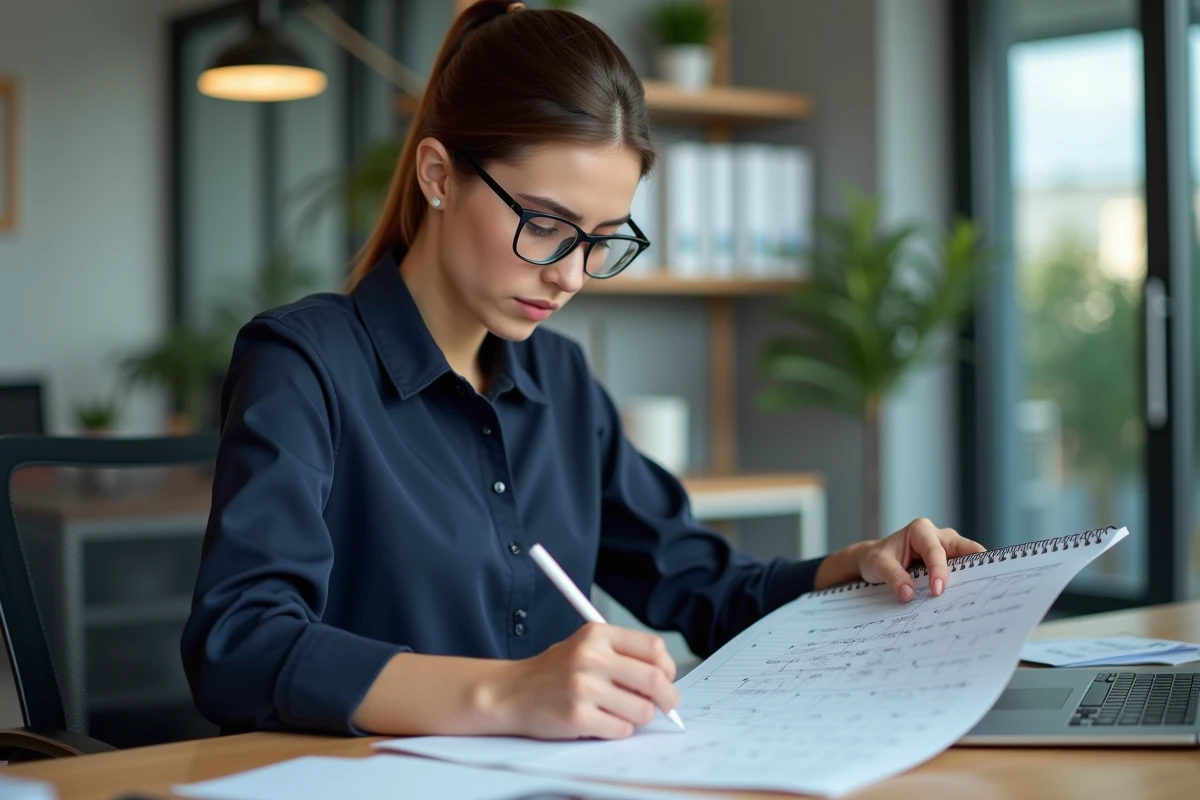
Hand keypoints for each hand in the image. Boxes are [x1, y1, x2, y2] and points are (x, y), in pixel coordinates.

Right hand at [493, 622, 679, 739]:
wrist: (509, 692)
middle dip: (667, 698)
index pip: (653, 647)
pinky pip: (622, 729)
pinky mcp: (578, 716)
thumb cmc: (552, 672)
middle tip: (666, 705)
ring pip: (642, 710)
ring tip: (618, 711)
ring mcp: (584, 687)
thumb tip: (665, 679)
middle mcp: (591, 657)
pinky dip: (618, 730)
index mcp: (596, 634)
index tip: (667, 678)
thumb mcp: (585, 647)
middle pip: (655, 679)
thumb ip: (622, 655)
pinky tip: (600, 721)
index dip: (668, 666)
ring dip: (638, 717)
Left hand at [855, 518, 985, 601]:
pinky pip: (961, 570)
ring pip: (967, 559)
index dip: (939, 571)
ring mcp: (946, 549)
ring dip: (973, 575)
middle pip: (963, 548)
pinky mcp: (948, 562)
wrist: (873, 560)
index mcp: (920, 530)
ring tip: (982, 593)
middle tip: (986, 583)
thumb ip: (894, 577)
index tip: (938, 591)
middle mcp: (938, 536)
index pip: (935, 551)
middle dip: (975, 564)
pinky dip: (966, 581)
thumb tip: (909, 594)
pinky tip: (970, 596)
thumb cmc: (876, 558)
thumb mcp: (879, 565)